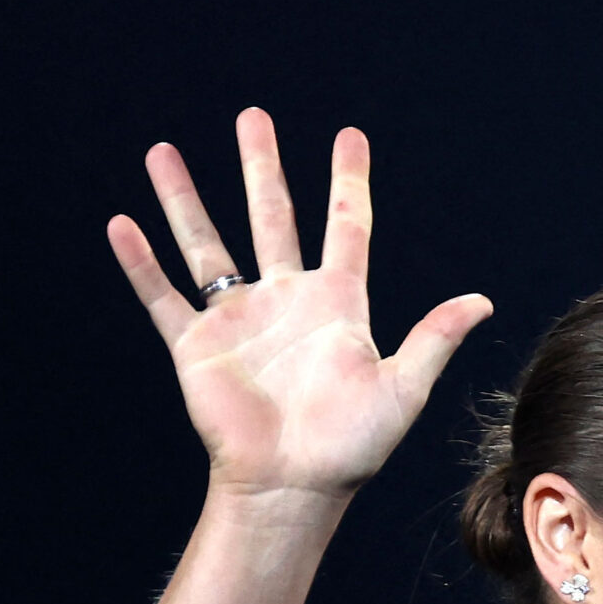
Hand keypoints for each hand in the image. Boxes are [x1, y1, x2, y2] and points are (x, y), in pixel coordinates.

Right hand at [108, 109, 491, 502]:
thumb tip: (482, 301)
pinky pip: (163, 296)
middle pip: (272, 217)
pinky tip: (121, 223)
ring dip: (184, 199)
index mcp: (337, 306)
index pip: (346, 227)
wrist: (293, 487)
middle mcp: (286, 302)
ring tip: (163, 152)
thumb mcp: (402, 388)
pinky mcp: (197, 346)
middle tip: (253, 117)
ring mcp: (239, 321)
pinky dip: (141, 263)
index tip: (349, 136)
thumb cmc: (351, 447)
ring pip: (207, 245)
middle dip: (262, 167)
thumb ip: (433, 338)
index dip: (348, 182)